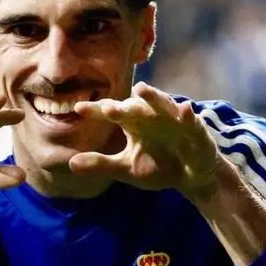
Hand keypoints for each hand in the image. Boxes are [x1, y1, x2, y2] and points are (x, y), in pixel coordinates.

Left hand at [69, 82, 234, 197]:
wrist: (190, 176)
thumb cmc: (157, 166)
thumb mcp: (126, 169)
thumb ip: (101, 164)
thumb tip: (70, 164)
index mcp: (132, 124)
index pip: (111, 113)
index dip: (96, 111)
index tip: (78, 109)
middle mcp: (150, 117)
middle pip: (134, 107)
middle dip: (123, 107)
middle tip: (108, 109)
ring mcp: (173, 121)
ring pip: (161, 105)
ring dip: (153, 98)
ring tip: (142, 90)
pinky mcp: (195, 129)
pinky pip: (191, 121)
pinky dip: (187, 115)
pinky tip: (184, 109)